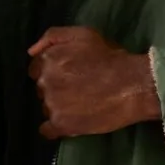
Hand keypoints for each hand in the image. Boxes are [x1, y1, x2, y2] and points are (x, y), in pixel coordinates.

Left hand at [28, 26, 161, 138]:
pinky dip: (55, 128)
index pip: (36, 69)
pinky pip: (47, 130)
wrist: (133, 85)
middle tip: (78, 90)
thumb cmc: (111, 58)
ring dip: (58, 107)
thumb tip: (31, 52)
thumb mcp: (83, 34)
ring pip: (46, 108)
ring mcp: (51, 104)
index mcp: (48, 59)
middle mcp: (45, 81)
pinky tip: (69, 123)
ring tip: (80, 105)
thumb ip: (53, 36)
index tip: (68, 76)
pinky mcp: (61, 124)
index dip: (52, 73)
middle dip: (55, 89)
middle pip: (41, 89)